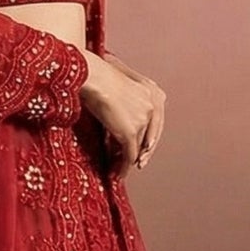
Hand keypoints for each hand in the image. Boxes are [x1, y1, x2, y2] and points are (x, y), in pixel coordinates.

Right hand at [81, 50, 166, 175]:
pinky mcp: (130, 132)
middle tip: (135, 164)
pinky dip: (124, 167)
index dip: (147, 138)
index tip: (142, 150)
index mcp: (153, 93)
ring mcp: (142, 121)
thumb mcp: (120, 87)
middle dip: (141, 152)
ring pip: (138, 147)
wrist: (95, 77)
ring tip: (120, 170)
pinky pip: (129, 154)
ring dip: (129, 160)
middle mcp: (152, 107)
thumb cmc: (99, 77)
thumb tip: (118, 118)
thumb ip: (126, 101)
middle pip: (148, 136)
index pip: (154, 121)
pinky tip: (118, 174)